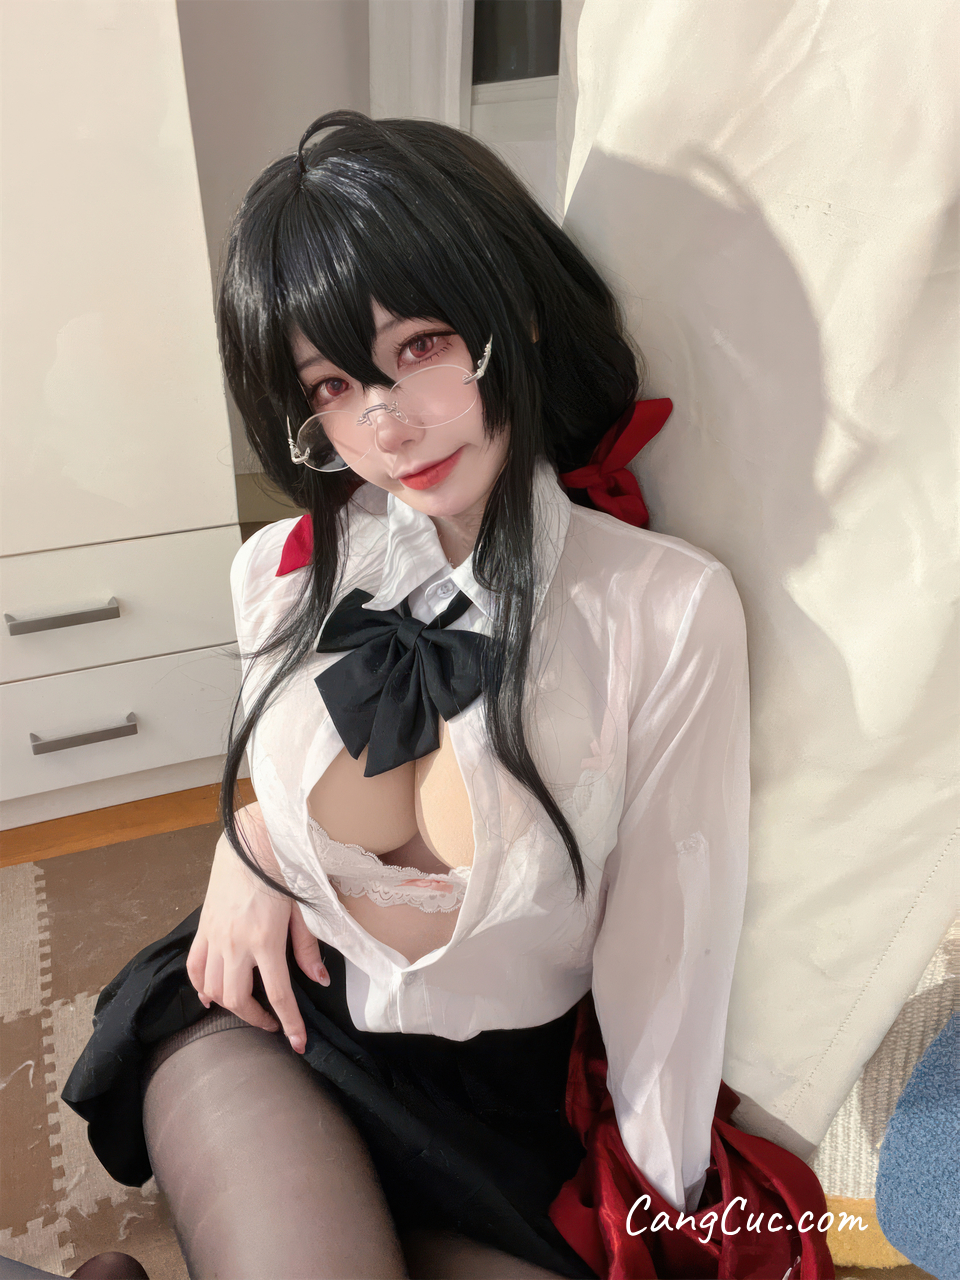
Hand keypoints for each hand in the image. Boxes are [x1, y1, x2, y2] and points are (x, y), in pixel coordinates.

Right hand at [186, 804, 329, 1054]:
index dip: (289, 1024)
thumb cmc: (282, 873)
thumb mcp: (303, 910)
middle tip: (270, 1023)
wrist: (250, 844)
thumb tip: (319, 979)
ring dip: (227, 1005)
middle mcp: (236, 944)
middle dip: (254, 1019)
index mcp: (266, 941)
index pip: (278, 995)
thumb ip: (307, 948)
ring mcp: (215, 938)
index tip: (298, 1044)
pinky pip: (193, 967)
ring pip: (211, 989)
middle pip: (237, 999)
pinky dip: (199, 986)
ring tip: (244, 1007)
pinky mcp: (203, 928)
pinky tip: (209, 995)